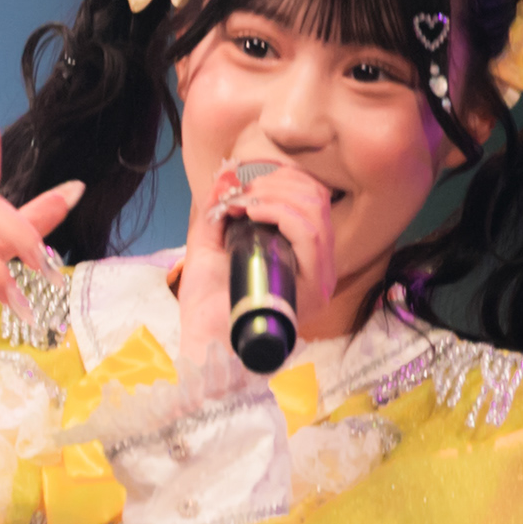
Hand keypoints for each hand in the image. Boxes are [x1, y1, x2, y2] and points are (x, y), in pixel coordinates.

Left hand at [176, 154, 337, 365]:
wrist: (202, 349)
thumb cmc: (206, 308)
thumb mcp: (207, 250)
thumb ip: (216, 213)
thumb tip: (225, 174)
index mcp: (301, 254)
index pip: (312, 199)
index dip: (281, 179)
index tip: (242, 185)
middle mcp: (319, 265)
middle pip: (317, 199)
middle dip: (276, 183)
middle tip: (240, 193)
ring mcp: (319, 277)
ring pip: (315, 212)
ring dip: (274, 195)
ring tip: (242, 203)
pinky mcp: (312, 289)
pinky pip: (310, 236)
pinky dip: (280, 213)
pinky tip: (252, 212)